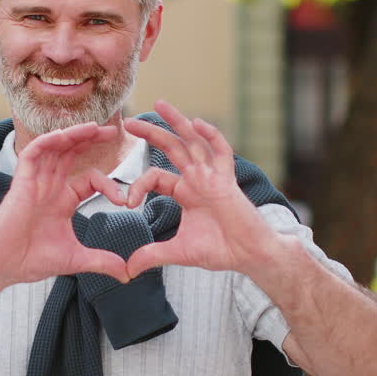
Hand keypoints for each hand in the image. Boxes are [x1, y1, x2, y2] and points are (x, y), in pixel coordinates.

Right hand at [0, 122, 131, 285]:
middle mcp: (49, 187)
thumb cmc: (33, 261)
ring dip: (73, 135)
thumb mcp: (75, 259)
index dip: (108, 185)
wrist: (5, 267)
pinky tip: (63, 136)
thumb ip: (101, 261)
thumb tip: (127, 274)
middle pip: (71, 154)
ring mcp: (35, 183)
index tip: (124, 201)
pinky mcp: (20, 183)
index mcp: (63, 200)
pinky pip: (32, 154)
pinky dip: (47, 142)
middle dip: (90, 140)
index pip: (90, 180)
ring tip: (94, 127)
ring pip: (54, 148)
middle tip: (112, 130)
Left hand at [122, 100, 282, 277]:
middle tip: (131, 121)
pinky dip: (211, 136)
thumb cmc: (220, 251)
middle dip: (152, 133)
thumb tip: (126, 271)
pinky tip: (197, 123)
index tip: (127, 204)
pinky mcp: (228, 180)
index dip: (137, 186)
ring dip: (177, 122)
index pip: (155, 177)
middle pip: (172, 148)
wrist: (250, 255)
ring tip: (159, 104)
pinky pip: (222, 152)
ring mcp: (213, 176)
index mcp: (185, 192)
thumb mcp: (178, 252)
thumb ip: (151, 256)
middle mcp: (198, 179)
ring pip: (193, 141)